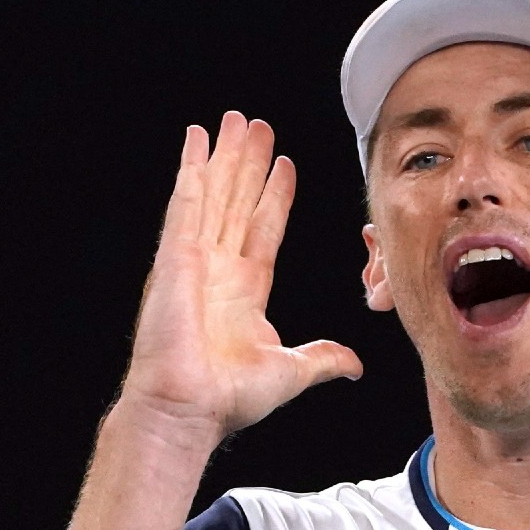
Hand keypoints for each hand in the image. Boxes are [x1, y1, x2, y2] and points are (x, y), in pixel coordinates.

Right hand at [120, 111, 362, 443]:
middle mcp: (218, 269)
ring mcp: (194, 259)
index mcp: (244, 291)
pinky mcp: (174, 257)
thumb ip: (324, 359)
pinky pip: (185, 203)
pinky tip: (196, 140)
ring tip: (235, 120)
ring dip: (224, 156)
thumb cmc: (228, 398)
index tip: (285, 164)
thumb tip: (355, 365)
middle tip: (257, 125)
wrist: (191, 409)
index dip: (275, 195)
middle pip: (238, 202)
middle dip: (249, 163)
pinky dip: (190, 170)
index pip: (264, 228)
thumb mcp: (292, 371)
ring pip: (214, 193)